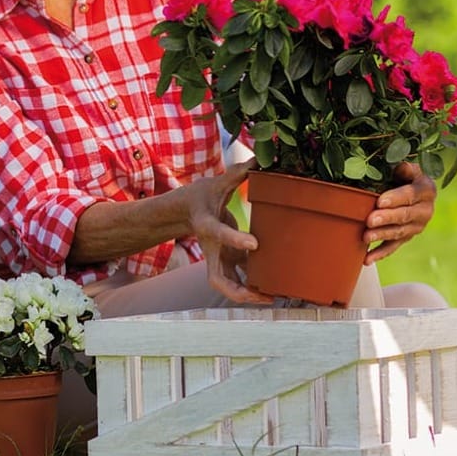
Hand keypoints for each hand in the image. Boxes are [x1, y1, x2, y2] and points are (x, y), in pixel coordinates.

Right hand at [187, 161, 271, 304]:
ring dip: (247, 294)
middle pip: (218, 279)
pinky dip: (252, 285)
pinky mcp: (226, 260)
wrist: (183, 210)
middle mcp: (211, 248)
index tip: (255, 244)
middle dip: (238, 290)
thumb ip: (237, 173)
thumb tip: (259, 159)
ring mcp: (218, 258)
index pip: (219, 235)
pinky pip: (238, 278)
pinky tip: (273, 288)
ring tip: (272, 297)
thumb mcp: (216, 183)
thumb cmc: (200, 196)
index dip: (235, 240)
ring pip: (227, 285)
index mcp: (207, 226)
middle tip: (262, 293)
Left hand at [363, 161, 436, 263]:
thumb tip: (401, 168)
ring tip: (365, 237)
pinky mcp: (407, 237)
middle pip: (405, 216)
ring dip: (382, 235)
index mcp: (426, 189)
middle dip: (386, 218)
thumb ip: (405, 168)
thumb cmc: (402, 174)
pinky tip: (367, 259)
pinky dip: (380, 254)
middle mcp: (426, 210)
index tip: (380, 201)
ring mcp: (417, 226)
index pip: (411, 195)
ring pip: (399, 232)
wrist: (410, 189)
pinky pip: (393, 247)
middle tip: (370, 220)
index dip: (396, 198)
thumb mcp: (406, 167)